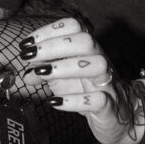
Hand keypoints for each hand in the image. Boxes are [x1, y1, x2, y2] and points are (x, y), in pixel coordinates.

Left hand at [21, 16, 136, 143]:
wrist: (119, 117)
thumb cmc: (87, 90)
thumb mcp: (62, 79)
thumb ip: (44, 72)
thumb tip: (25, 73)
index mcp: (88, 49)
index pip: (74, 27)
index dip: (49, 31)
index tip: (26, 44)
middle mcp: (100, 61)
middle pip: (85, 41)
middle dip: (54, 45)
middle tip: (28, 56)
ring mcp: (108, 83)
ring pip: (97, 65)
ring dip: (64, 67)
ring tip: (41, 74)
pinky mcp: (109, 106)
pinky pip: (97, 100)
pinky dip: (73, 101)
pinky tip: (54, 102)